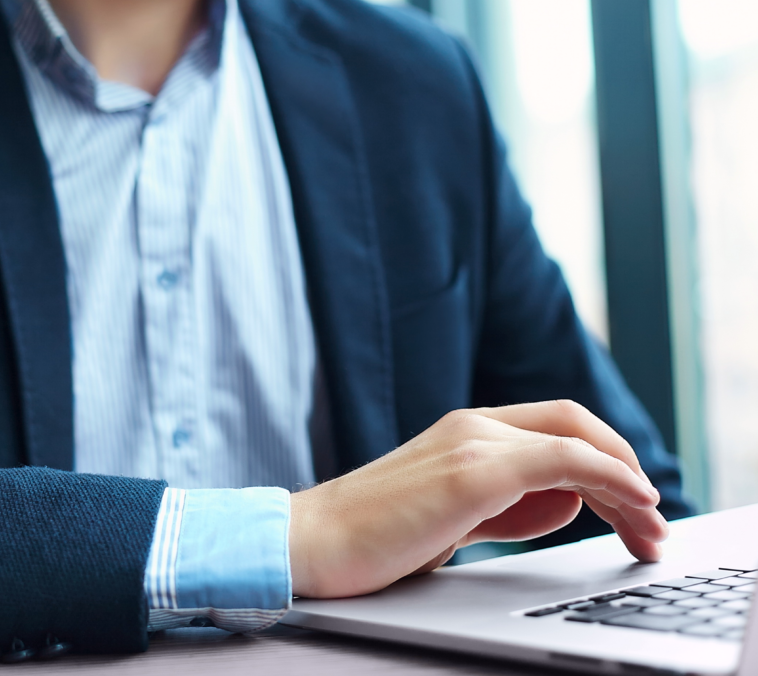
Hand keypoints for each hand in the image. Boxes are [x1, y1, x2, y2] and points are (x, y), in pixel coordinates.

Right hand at [289, 400, 667, 598]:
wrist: (312, 542)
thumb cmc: (375, 536)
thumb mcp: (457, 516)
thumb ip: (510, 504)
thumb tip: (568, 497)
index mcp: (468, 432)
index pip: (557, 427)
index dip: (605, 459)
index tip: (632, 505)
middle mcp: (473, 426)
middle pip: (574, 423)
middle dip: (624, 467)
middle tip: (653, 522)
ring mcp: (471, 443)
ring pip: (574, 439)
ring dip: (625, 481)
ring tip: (650, 527)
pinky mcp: (469, 471)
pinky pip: (559, 459)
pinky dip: (606, 475)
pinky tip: (634, 500)